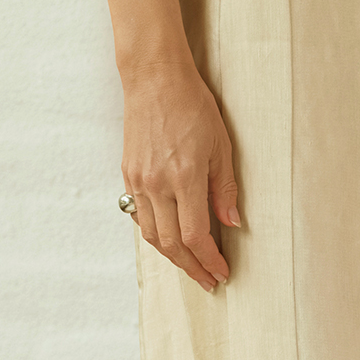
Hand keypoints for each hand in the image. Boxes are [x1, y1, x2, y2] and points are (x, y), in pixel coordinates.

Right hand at [120, 58, 239, 292]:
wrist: (154, 79)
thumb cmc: (192, 106)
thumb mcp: (220, 146)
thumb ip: (224, 188)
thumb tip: (232, 223)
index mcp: (184, 178)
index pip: (195, 235)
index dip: (209, 260)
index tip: (221, 272)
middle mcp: (157, 184)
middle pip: (171, 244)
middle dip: (192, 267)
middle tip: (208, 280)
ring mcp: (138, 181)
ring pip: (152, 235)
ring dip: (172, 256)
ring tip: (191, 265)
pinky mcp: (128, 174)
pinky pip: (140, 216)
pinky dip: (155, 234)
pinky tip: (170, 238)